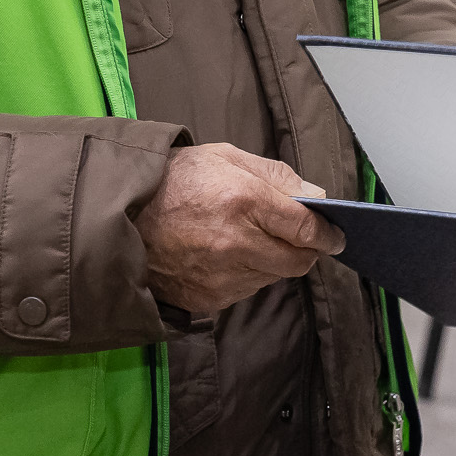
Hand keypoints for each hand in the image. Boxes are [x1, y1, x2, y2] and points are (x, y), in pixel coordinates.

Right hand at [137, 143, 345, 315]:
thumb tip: (315, 196)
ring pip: (274, 276)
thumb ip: (276, 176)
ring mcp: (221, 275)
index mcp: (243, 200)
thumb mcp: (225, 157)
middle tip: (303, 238)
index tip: (336, 235)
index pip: (306, 227)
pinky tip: (228, 254)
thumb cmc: (173, 179)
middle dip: (307, 251)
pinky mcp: (208, 298)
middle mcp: (237, 243)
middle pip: (298, 260)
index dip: (328, 233)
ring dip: (276, 261)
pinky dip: (249, 274)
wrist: (119, 217)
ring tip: (251, 238)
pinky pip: (246, 289)